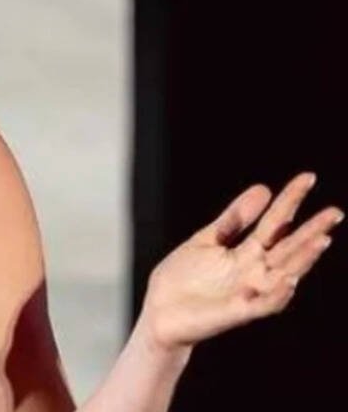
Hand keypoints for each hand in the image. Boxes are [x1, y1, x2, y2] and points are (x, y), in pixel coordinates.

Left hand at [140, 171, 342, 351]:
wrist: (159, 312)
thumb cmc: (182, 279)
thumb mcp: (207, 240)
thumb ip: (234, 219)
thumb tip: (263, 188)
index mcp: (247, 253)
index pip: (275, 223)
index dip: (291, 201)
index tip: (307, 178)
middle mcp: (255, 271)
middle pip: (289, 248)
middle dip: (312, 231)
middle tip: (335, 212)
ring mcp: (250, 292)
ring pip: (285, 274)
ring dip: (303, 259)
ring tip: (321, 240)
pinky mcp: (238, 311)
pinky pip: (264, 304)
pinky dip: (278, 293)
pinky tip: (288, 279)